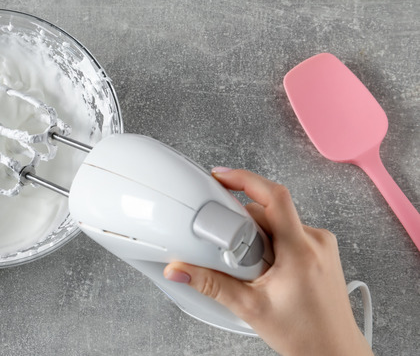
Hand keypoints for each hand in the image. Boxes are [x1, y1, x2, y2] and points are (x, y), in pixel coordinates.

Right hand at [163, 168, 371, 355]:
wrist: (335, 353)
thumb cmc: (306, 336)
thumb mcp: (250, 308)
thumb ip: (210, 284)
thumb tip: (180, 269)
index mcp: (301, 250)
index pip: (274, 196)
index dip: (244, 178)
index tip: (220, 176)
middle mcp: (315, 241)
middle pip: (268, 210)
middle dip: (241, 221)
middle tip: (224, 241)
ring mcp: (321, 245)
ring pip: (277, 220)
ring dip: (255, 233)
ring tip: (246, 262)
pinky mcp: (320, 251)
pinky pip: (287, 231)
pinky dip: (268, 240)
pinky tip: (261, 264)